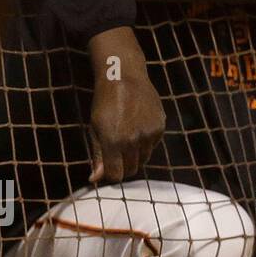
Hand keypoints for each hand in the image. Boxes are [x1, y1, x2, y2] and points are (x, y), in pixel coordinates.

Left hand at [86, 26, 165, 184]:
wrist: (124, 78)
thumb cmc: (104, 103)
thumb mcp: (95, 128)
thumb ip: (98, 155)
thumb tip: (94, 179)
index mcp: (114, 141)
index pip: (116, 174)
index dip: (110, 174)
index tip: (107, 168)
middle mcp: (134, 140)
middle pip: (131, 169)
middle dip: (122, 166)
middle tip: (115, 153)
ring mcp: (150, 134)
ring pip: (143, 159)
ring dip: (134, 155)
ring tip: (126, 137)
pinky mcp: (161, 127)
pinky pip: (153, 145)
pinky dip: (145, 143)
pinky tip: (137, 127)